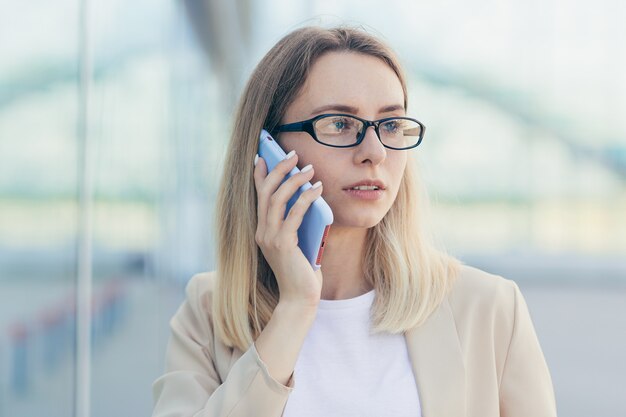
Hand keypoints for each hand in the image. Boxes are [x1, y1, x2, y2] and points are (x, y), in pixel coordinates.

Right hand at [253, 151, 323, 307]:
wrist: (299, 298)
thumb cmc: (302, 270)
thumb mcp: (297, 241)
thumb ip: (296, 222)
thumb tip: (308, 195)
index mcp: (262, 230)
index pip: (258, 196)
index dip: (259, 174)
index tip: (263, 155)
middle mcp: (261, 232)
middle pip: (266, 191)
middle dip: (278, 169)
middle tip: (293, 153)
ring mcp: (269, 238)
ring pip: (278, 198)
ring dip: (294, 179)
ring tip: (309, 168)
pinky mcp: (283, 244)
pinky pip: (294, 213)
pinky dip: (306, 197)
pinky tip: (318, 188)